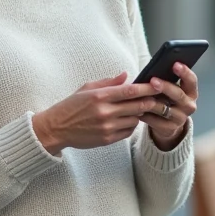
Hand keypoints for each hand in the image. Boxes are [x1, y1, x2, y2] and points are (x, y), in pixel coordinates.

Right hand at [32, 73, 163, 154]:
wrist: (56, 128)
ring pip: (135, 120)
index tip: (157, 84)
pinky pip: (128, 132)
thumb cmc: (71, 106)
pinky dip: (131, 125)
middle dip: (150, 101)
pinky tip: (127, 120)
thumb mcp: (87, 88)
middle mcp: (105, 112)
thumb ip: (109, 82)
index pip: (130, 91)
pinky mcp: (107, 139)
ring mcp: (107, 127)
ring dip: (139, 114)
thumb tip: (126, 76)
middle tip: (157, 98)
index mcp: (100, 96)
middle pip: (137, 106)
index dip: (147, 88)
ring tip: (138, 109)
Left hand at [141, 63, 196, 150]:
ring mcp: (180, 118)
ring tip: (139, 95)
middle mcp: (189, 105)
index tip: (175, 64)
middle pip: (178, 94)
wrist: (167, 123)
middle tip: (153, 80)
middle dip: (165, 86)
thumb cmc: (166, 99)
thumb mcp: (170, 89)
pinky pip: (155, 121)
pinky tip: (136, 109)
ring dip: (151, 102)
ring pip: (164, 108)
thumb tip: (154, 69)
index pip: (192, 80)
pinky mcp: (170, 129)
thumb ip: (166, 80)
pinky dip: (145, 114)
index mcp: (191, 92)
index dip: (185, 72)